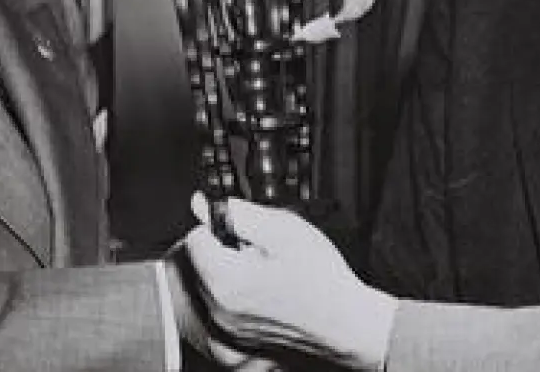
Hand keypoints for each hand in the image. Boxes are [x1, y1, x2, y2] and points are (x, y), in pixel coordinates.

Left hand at [184, 193, 398, 370]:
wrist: (345, 322)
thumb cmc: (321, 280)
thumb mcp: (283, 229)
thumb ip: (239, 213)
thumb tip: (205, 203)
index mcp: (224, 280)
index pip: (194, 238)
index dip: (217, 223)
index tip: (239, 224)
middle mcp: (218, 308)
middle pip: (200, 262)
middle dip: (224, 247)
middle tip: (259, 245)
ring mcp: (227, 325)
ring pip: (211, 282)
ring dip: (230, 268)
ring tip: (265, 266)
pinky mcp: (238, 335)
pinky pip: (223, 303)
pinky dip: (238, 290)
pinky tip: (266, 285)